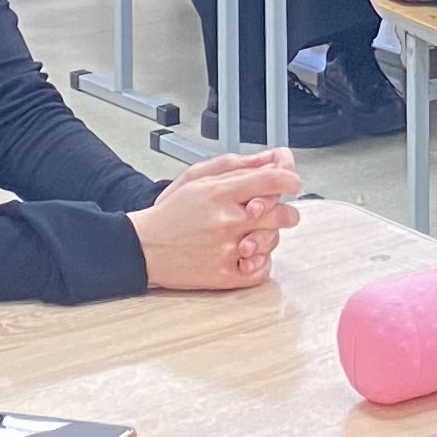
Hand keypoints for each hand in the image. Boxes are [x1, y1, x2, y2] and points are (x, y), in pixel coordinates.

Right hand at [131, 150, 301, 290]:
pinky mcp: (225, 276)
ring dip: (268, 236)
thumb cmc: (171, 213)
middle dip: (282, 210)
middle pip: (282, 213)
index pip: (273, 181)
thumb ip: (240, 166)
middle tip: (269, 211)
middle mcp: (226, 221)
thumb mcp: (199, 178)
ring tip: (248, 233)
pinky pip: (263, 269)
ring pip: (274, 241)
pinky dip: (259, 262)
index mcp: (220, 193)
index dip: (291, 179)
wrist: (142, 247)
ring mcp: (227, 251)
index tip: (293, 183)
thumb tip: (274, 160)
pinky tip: (245, 254)